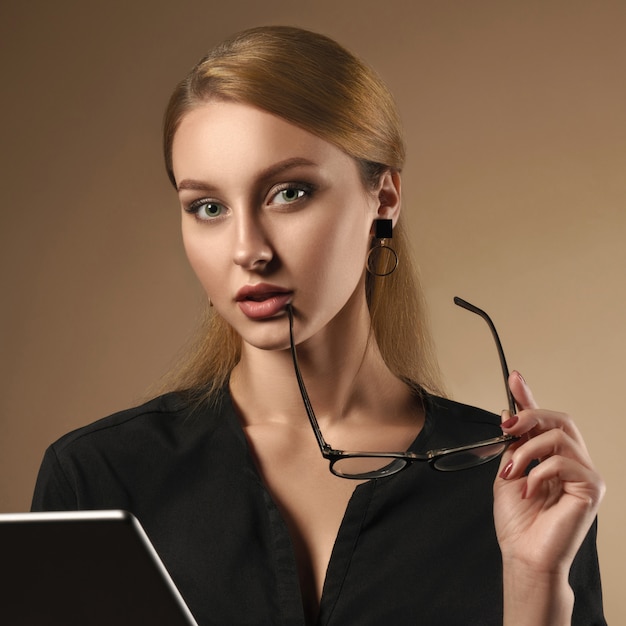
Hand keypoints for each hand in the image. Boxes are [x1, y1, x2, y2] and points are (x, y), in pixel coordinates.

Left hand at [494, 371, 604, 574]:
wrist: (524, 555)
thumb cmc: (518, 521)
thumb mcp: (507, 472)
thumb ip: (512, 444)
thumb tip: (509, 413)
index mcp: (553, 457)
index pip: (546, 420)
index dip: (530, 396)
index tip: (514, 377)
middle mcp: (574, 462)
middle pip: (560, 420)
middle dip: (529, 415)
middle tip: (507, 427)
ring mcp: (585, 474)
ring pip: (559, 437)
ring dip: (527, 450)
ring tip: (511, 472)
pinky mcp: (591, 489)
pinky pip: (564, 462)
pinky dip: (538, 472)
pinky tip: (528, 489)